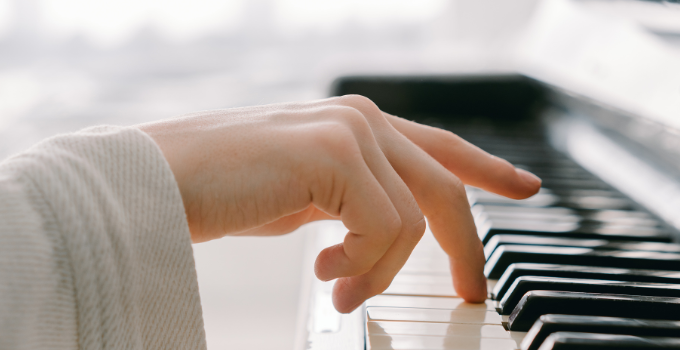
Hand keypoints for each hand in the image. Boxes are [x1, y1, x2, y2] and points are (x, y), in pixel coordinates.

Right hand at [137, 95, 540, 311]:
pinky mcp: (336, 154)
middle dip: (463, 246)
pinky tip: (325, 278)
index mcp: (356, 125)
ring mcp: (351, 130)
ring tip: (342, 292)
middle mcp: (361, 118)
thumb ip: (350, 202)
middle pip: (445, 186)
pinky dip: (363, 267)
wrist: (154, 183)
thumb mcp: (304, 197)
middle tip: (466, 293)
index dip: (487, 167)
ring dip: (381, 271)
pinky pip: (385, 230)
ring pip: (413, 219)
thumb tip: (385, 235)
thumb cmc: (222, 194)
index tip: (524, 187)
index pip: (440, 146)